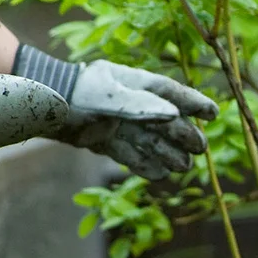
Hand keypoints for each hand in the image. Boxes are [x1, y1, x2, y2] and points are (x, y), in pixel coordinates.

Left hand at [14, 44, 216, 180]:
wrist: (44, 106)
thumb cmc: (78, 93)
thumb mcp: (110, 96)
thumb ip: (141, 105)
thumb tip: (174, 114)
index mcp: (135, 84)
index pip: (171, 92)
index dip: (193, 102)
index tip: (213, 112)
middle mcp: (131, 104)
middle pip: (167, 121)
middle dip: (185, 134)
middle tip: (198, 147)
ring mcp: (120, 123)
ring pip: (153, 141)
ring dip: (168, 153)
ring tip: (181, 166)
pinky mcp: (107, 141)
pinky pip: (132, 155)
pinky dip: (145, 165)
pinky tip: (158, 174)